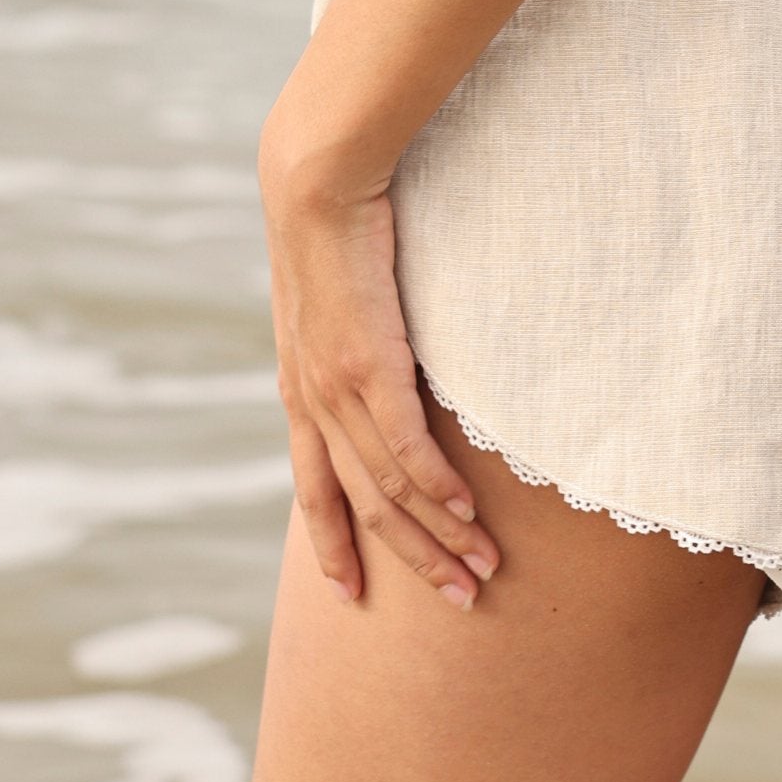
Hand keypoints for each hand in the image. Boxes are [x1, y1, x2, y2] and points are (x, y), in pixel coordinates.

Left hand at [259, 149, 498, 611]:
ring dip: (439, 533)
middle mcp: (312, 402)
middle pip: (360, 504)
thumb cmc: (334, 228)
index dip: (332, 544)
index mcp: (301, 392)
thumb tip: (386, 359)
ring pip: (388, 487)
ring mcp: (338, 388)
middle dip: (409, 558)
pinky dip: (437, 486)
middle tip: (458, 599)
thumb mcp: (334, 302)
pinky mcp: (369, 364)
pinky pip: (406, 445)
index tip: (351, 594)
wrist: (314, 183)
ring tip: (480, 569)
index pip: (313, 489)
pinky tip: (466, 513)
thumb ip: (352, 342)